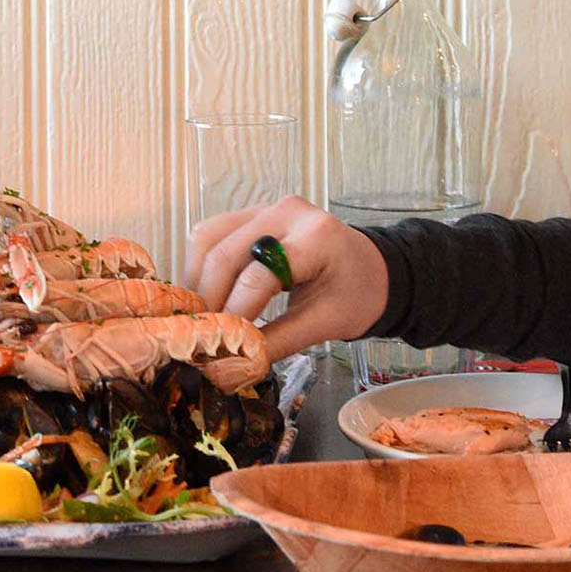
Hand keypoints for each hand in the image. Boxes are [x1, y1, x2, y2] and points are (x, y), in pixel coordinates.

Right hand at [186, 196, 389, 360]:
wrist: (372, 270)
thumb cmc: (357, 294)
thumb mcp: (326, 323)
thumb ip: (278, 341)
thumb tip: (233, 364)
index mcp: (315, 237)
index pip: (259, 274)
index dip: (235, 312)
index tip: (220, 345)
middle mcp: (286, 212)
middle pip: (224, 253)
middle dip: (209, 299)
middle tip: (203, 336)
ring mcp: (266, 207)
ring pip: (207, 237)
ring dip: (198, 279)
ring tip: (204, 316)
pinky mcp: (252, 213)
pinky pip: (212, 234)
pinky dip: (203, 266)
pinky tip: (209, 294)